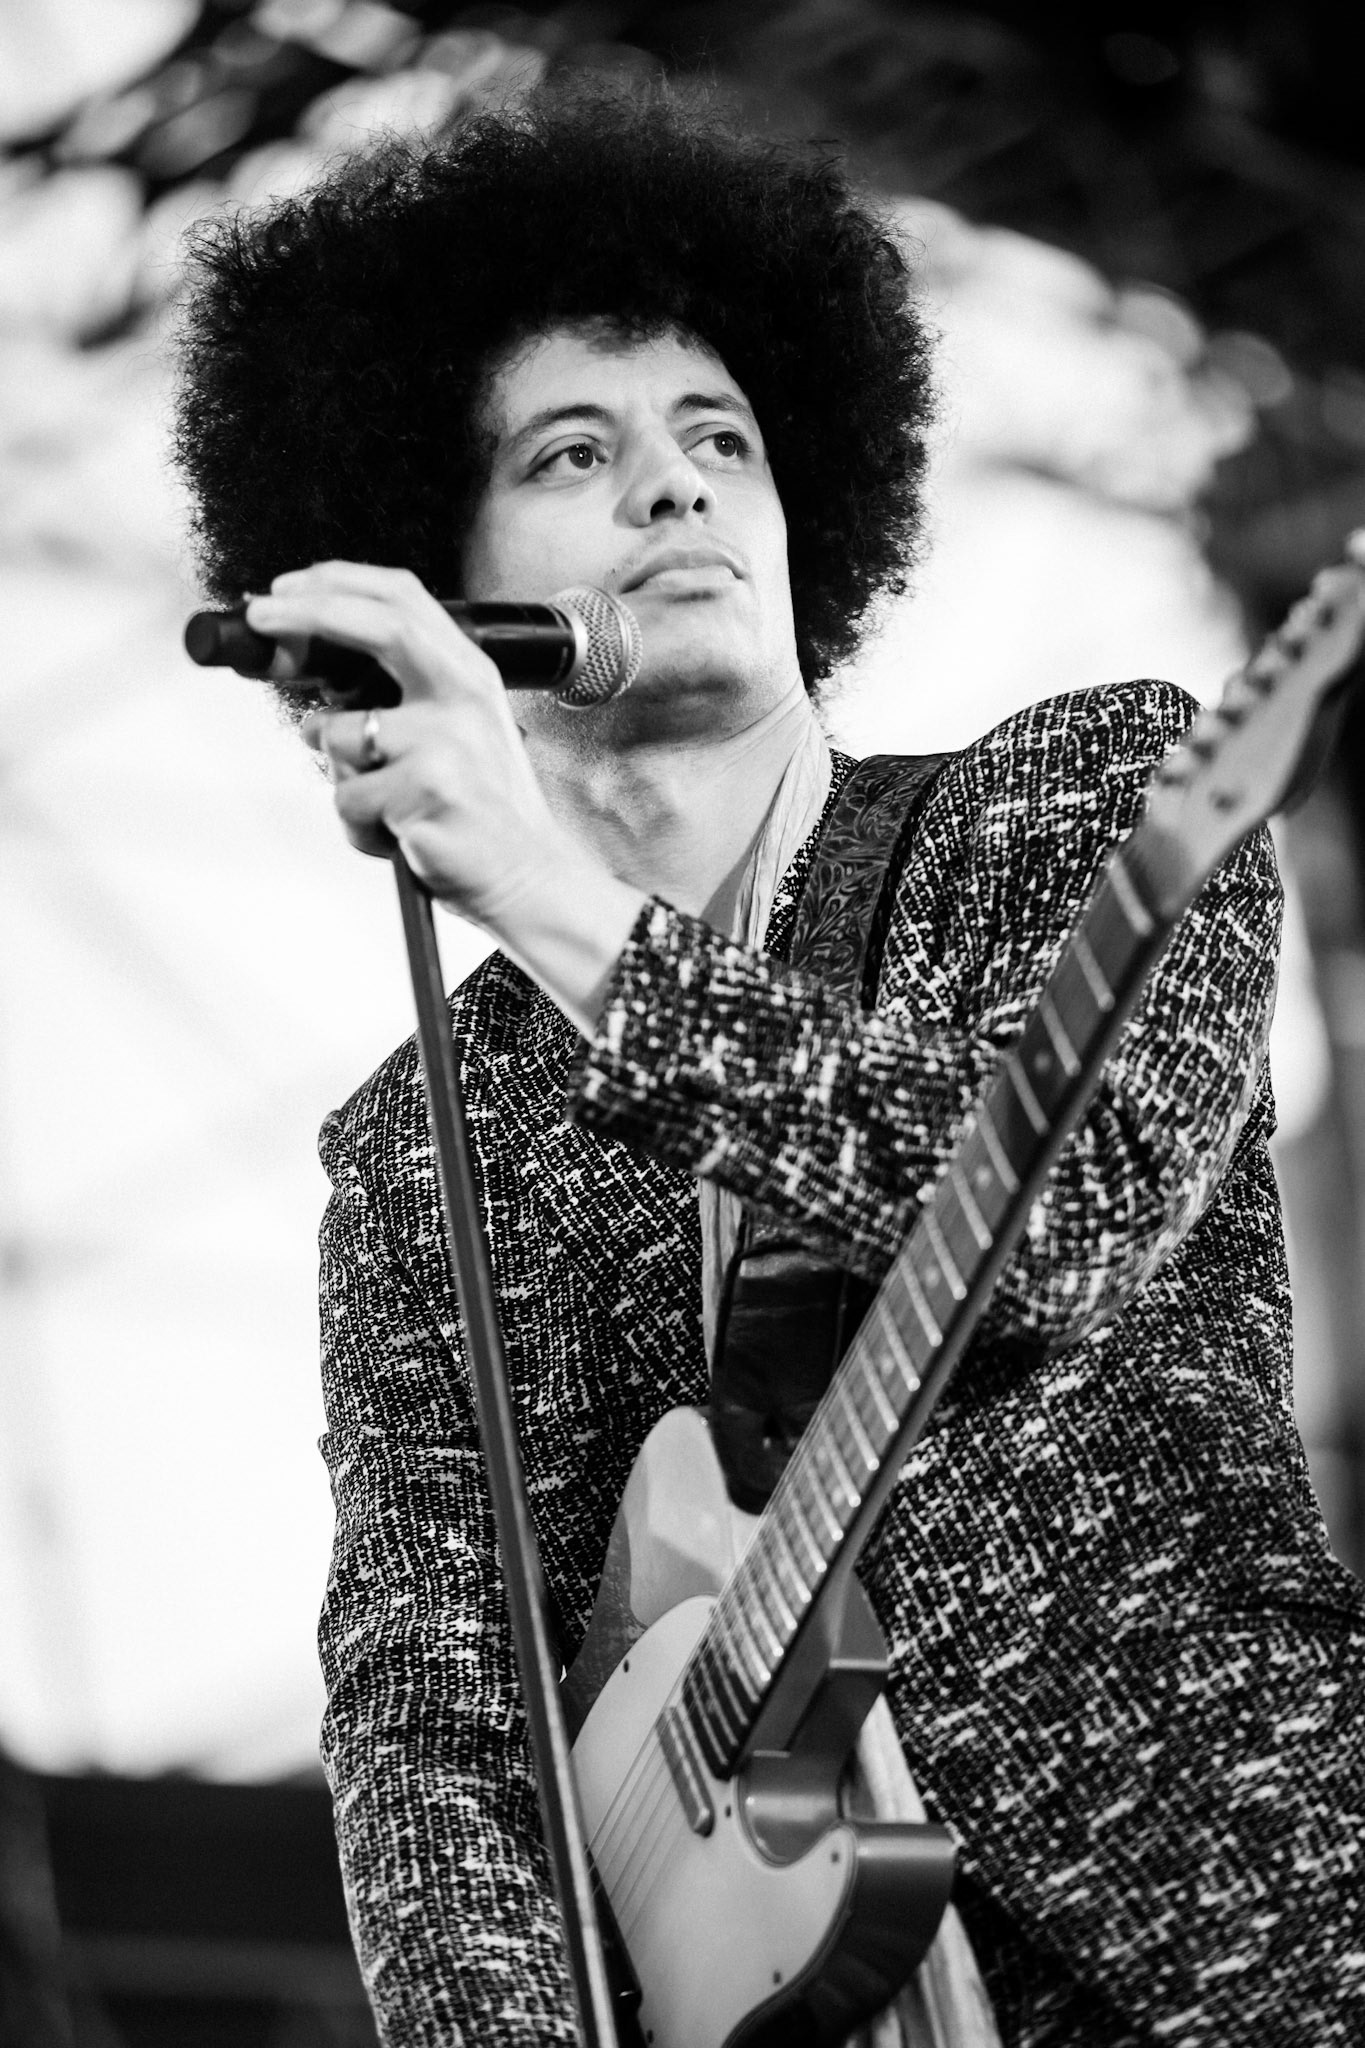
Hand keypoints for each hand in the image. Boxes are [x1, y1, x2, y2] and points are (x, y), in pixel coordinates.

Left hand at [246, 561, 558, 918]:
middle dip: (305, 613)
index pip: (405, 599)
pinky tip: (395, 833)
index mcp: (469, 675)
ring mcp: (445, 741)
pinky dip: (357, 824)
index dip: (339, 582)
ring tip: (383, 802)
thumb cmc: (480, 808)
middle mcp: (463, 697)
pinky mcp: (425, 790)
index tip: (288, 588)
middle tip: (259, 617)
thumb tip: (311, 678)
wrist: (526, 875)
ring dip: (339, 774)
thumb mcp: (454, 731)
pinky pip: (346, 798)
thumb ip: (396, 694)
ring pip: (337, 736)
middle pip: (378, 626)